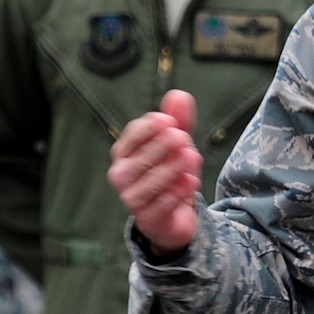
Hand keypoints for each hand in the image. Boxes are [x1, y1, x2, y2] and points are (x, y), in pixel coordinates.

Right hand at [108, 90, 202, 254]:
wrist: (174, 215)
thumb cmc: (169, 172)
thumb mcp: (177, 144)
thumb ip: (178, 120)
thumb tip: (178, 95)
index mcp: (123, 154)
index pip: (130, 137)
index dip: (148, 128)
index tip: (169, 121)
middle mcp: (121, 176)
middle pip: (138, 159)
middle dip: (161, 147)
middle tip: (182, 138)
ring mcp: (132, 200)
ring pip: (149, 183)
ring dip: (170, 168)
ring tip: (191, 157)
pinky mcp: (148, 219)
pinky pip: (161, 205)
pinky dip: (177, 192)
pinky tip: (191, 182)